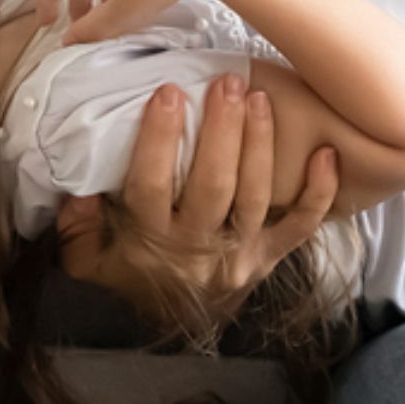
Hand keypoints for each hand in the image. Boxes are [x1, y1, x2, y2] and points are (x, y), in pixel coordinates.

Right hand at [55, 73, 338, 325]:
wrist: (181, 320)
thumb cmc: (136, 270)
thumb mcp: (91, 258)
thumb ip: (77, 226)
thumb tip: (78, 190)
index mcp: (151, 240)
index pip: (151, 185)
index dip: (160, 139)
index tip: (167, 92)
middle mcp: (198, 247)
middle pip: (212, 186)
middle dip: (221, 132)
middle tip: (226, 84)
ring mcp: (241, 253)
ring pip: (255, 197)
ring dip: (259, 145)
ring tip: (259, 97)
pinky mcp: (273, 256)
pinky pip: (301, 226)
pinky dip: (319, 193)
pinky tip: (327, 153)